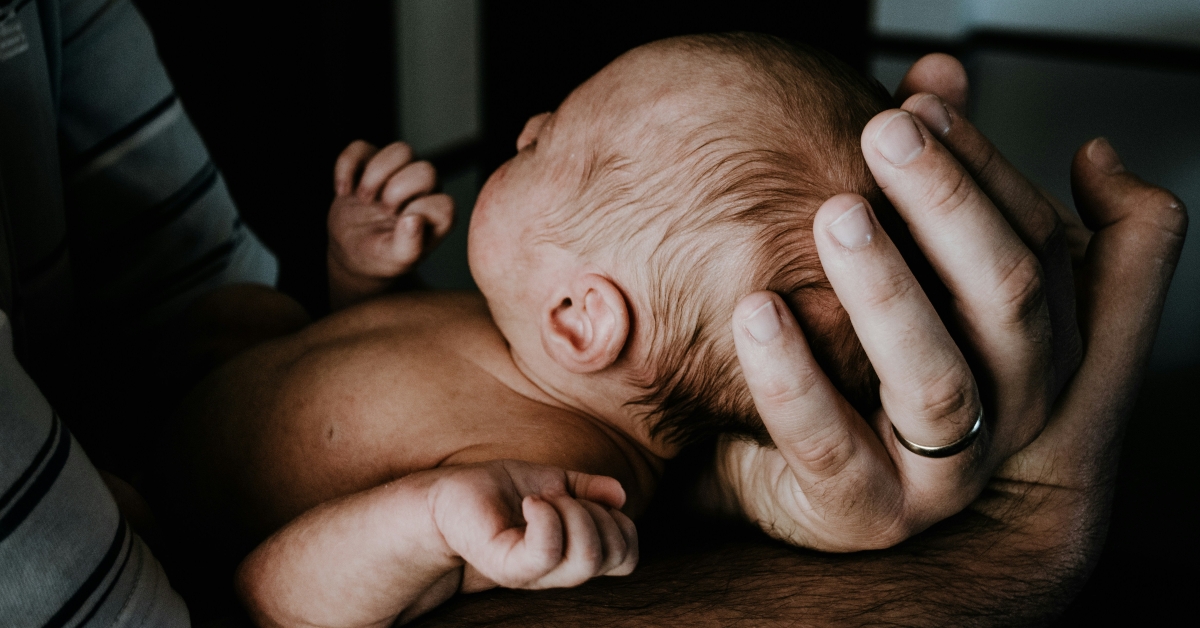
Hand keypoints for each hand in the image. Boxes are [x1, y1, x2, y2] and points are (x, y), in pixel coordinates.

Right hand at [328, 140, 454, 308]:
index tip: (400, 226)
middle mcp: (423, 190)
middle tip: (383, 210)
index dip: (421, 212)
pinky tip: (343, 191)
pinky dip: (347, 166)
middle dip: (399, 191)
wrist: (351, 251)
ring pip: (401, 150)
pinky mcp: (369, 163)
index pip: (444, 204)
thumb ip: (409, 246)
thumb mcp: (396, 260)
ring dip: (378, 173)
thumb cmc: (381, 256)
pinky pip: (361, 147)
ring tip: (363, 198)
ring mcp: (396, 173)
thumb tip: (413, 219)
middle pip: (426, 170)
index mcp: (435, 215)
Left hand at [430, 460, 637, 590]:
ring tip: (542, 499)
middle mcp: (558, 570)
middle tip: (562, 496)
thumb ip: (589, 488)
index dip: (623, 524)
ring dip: (574, 512)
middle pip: (613, 556)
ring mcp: (533, 573)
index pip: (627, 556)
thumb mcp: (554, 481)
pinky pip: (547, 551)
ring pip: (586, 556)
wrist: (448, 496)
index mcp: (574, 553)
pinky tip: (529, 502)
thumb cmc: (498, 491)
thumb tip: (620, 495)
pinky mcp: (507, 566)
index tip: (588, 499)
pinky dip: (546, 516)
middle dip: (598, 513)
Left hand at [719, 54, 1186, 551]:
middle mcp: (1011, 405)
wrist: (806, 481)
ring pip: (935, 378)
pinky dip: (792, 375)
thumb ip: (934, 178)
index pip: (1037, 240)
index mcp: (1035, 340)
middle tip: (883, 133)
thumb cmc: (867, 361)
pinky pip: (828, 443)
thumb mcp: (914, 267)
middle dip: (949, 204)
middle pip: (1007, 297)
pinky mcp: (868, 511)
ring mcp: (945, 469)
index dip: (982, 165)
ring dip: (886, 288)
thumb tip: (935, 71)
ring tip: (834, 215)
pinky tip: (755, 310)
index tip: (915, 101)